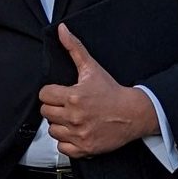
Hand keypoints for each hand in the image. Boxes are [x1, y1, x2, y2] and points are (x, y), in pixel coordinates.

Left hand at [39, 23, 158, 156]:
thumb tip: (62, 30)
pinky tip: (75, 131)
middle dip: (54, 107)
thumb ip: (74, 47)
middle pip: (46, 113)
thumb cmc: (112, 91)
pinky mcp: (86, 148)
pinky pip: (63, 148)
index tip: (59, 92)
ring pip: (52, 130)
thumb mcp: (91, 67)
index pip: (44, 95)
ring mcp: (80, 134)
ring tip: (71, 118)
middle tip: (66, 105)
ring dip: (59, 125)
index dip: (50, 92)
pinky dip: (67, 142)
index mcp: (73, 97)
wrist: (133, 113)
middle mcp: (74, 117)